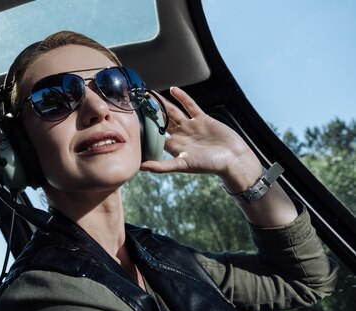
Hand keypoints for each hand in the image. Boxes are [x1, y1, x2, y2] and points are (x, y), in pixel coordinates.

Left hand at [140, 87, 261, 192]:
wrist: (232, 158)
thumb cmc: (208, 165)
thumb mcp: (183, 165)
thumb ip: (162, 166)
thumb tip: (141, 167)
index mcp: (174, 147)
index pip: (155, 136)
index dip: (144, 129)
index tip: (131, 120)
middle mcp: (181, 135)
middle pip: (162, 121)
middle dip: (151, 113)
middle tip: (138, 102)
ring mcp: (191, 126)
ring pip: (173, 112)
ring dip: (163, 103)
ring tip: (150, 94)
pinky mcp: (203, 119)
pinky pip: (190, 106)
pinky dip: (182, 97)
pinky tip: (173, 90)